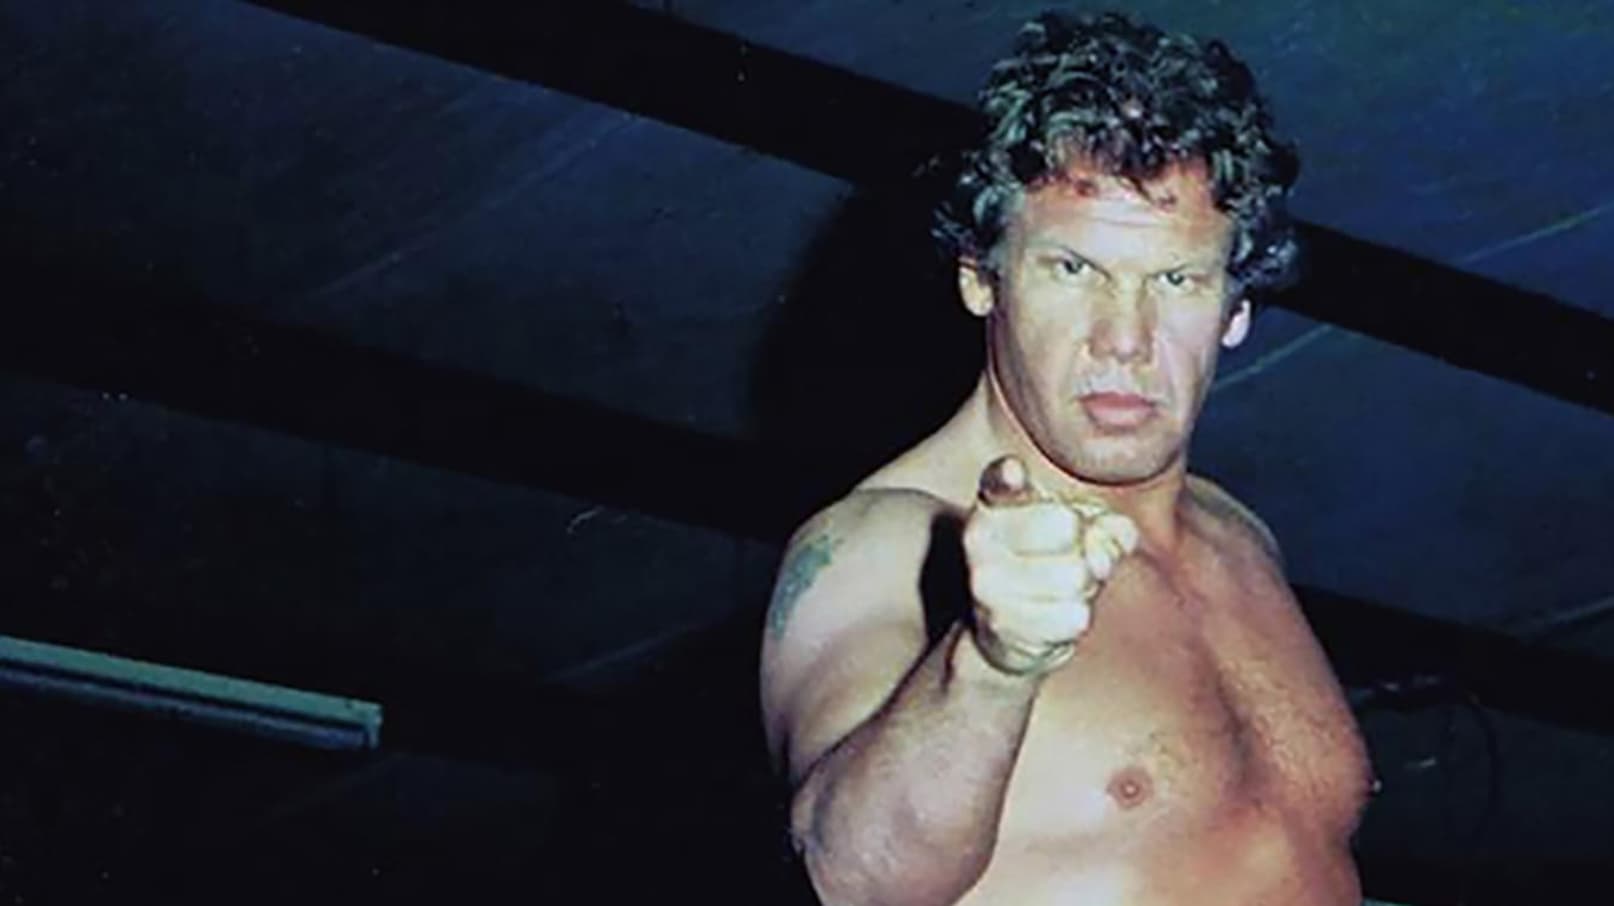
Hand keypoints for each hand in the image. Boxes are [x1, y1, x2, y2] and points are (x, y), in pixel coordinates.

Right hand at [961, 456, 1139, 676]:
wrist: (1006, 629)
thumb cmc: (1048, 563)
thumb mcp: (1079, 531)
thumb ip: (1107, 525)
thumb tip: (1121, 535)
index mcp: (995, 504)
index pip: (999, 481)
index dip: (1008, 476)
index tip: (1014, 473)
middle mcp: (980, 538)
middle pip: (1066, 525)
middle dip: (1088, 545)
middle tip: (1074, 557)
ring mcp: (985, 583)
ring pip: (1076, 576)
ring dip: (1087, 587)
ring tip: (1065, 589)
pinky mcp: (1001, 626)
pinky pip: (1074, 617)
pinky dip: (1078, 618)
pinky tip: (1055, 615)